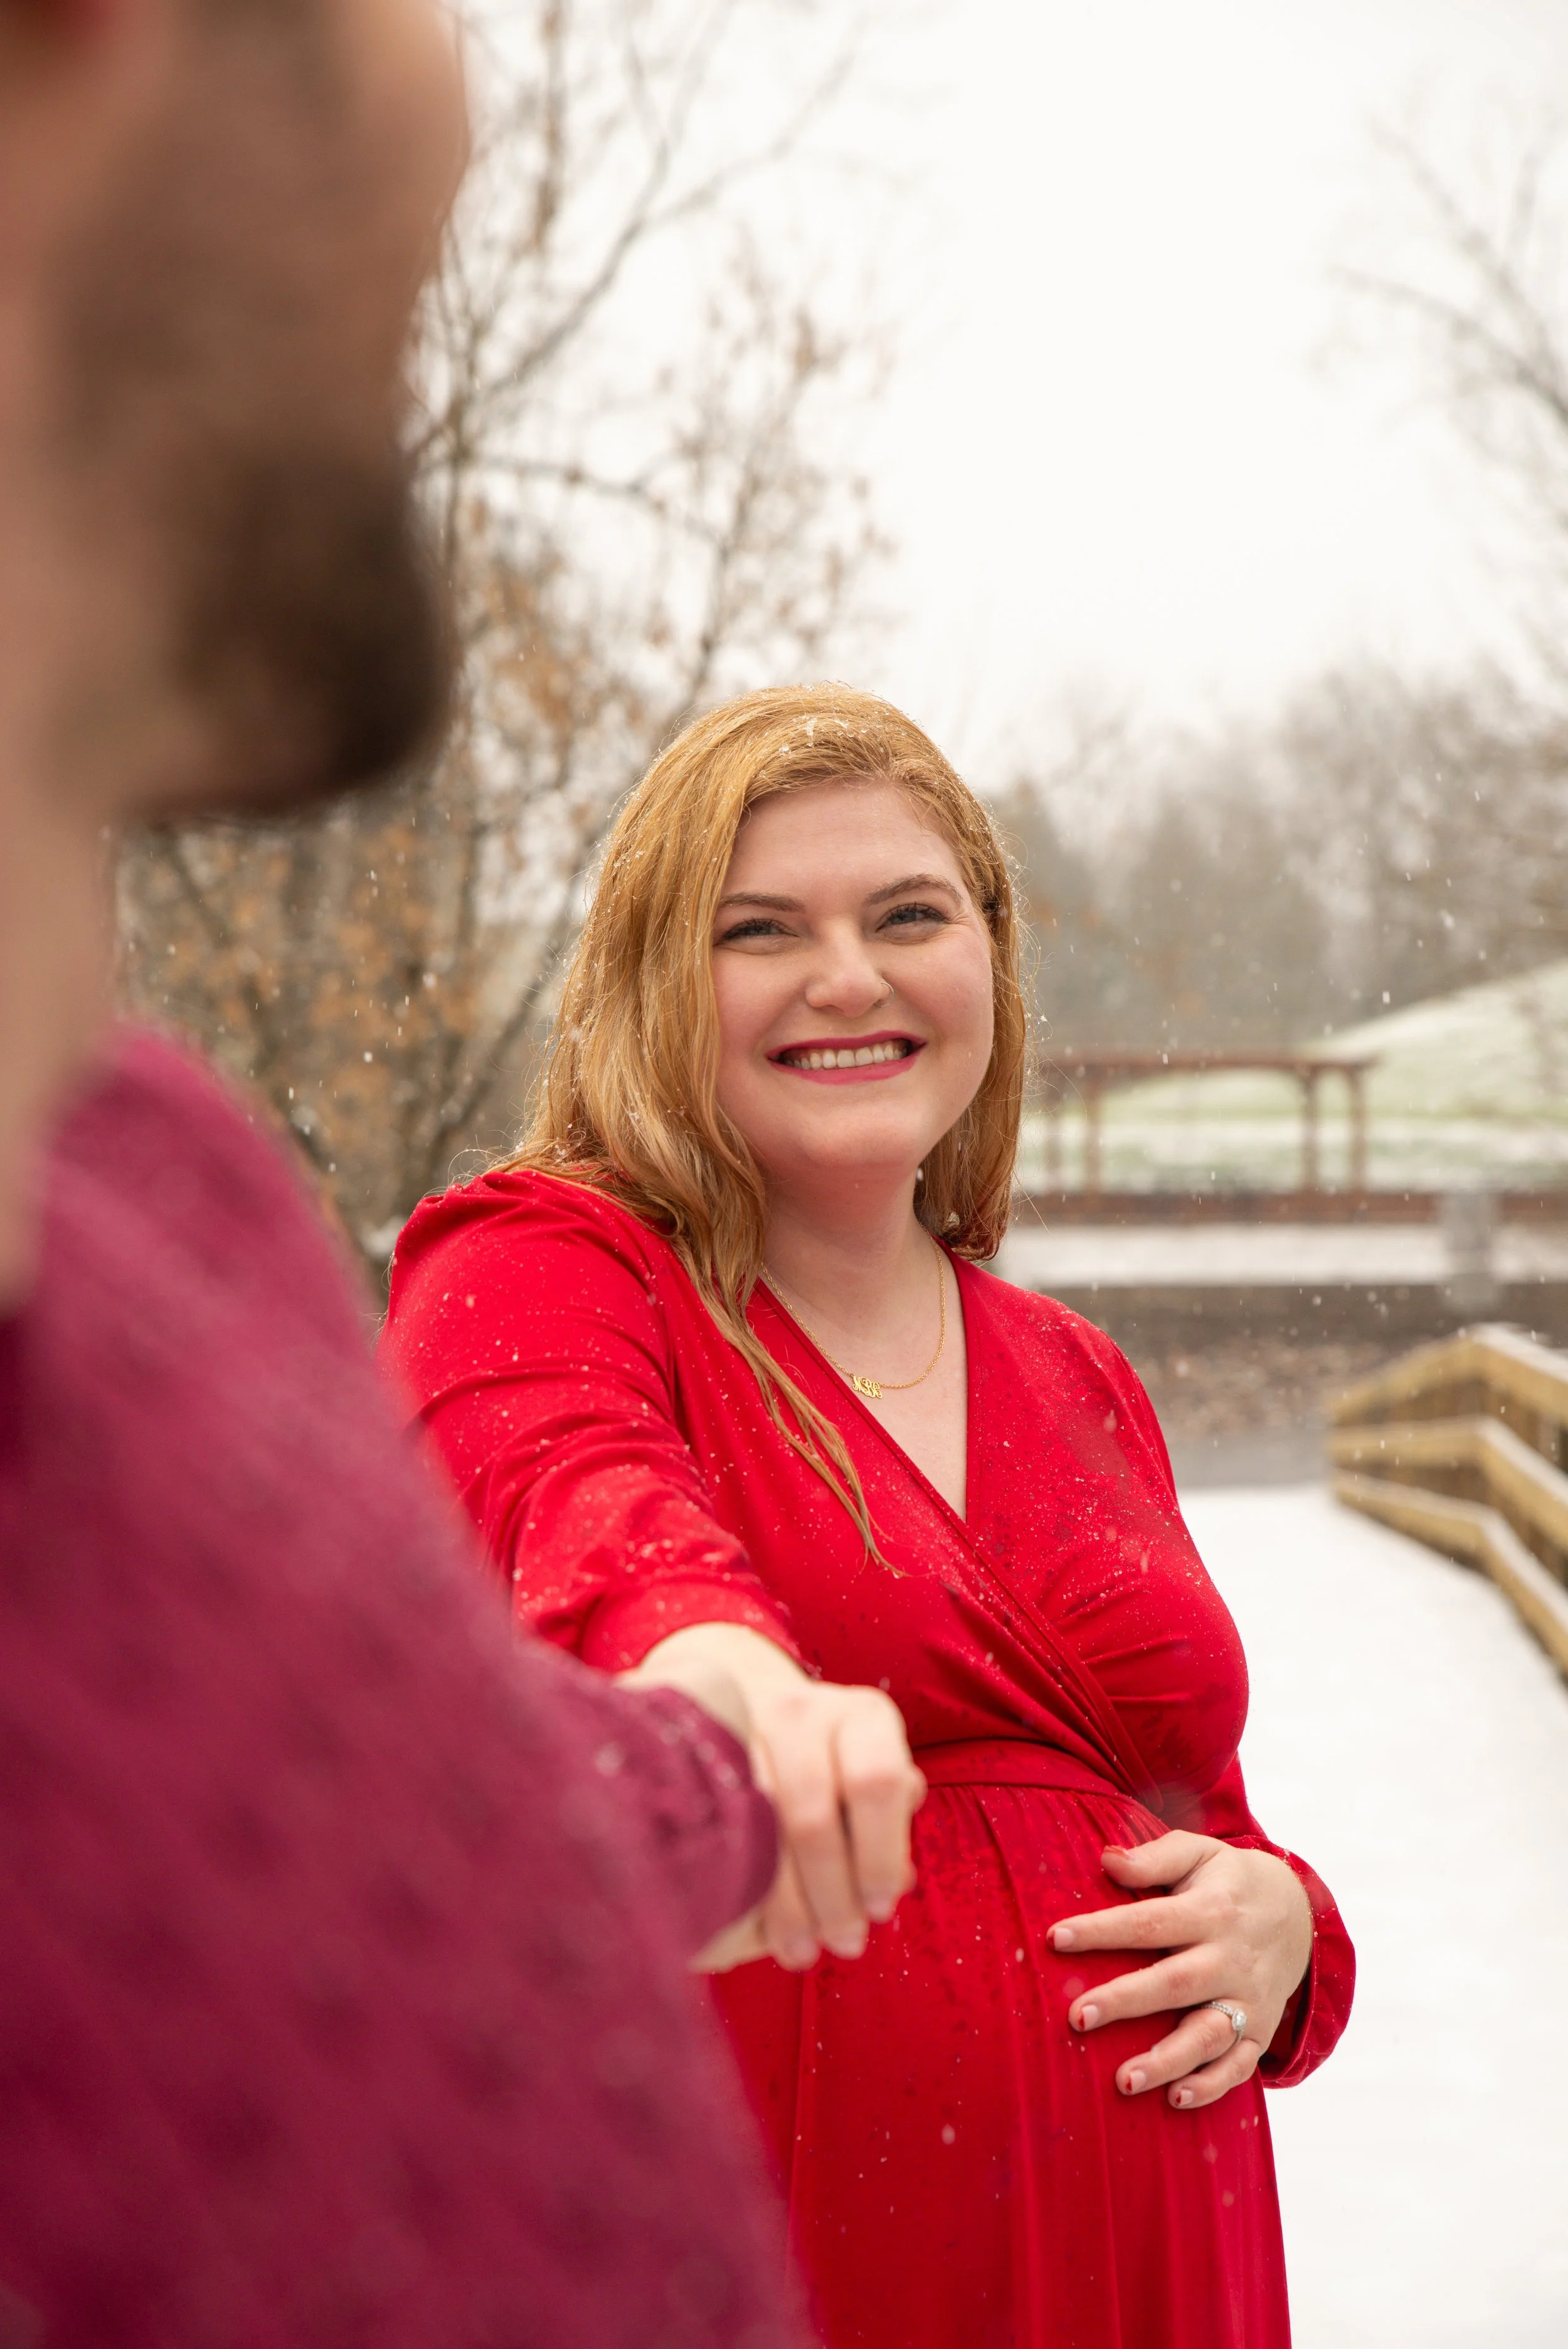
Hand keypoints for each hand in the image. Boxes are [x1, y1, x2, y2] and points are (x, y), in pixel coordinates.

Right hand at [622, 1623, 924, 1974]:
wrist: (750, 1695)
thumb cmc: (831, 1756)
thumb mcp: (875, 1771)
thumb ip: (890, 1820)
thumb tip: (899, 1882)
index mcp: (862, 1718)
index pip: (877, 1784)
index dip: (879, 1855)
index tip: (879, 1908)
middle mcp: (802, 1714)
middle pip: (814, 1819)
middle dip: (831, 1896)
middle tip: (844, 1942)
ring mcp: (744, 1731)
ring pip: (760, 1832)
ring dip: (786, 1907)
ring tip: (803, 1950)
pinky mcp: (700, 1756)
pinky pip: (718, 1832)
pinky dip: (743, 1888)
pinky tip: (756, 1925)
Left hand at [1049, 1832, 1312, 2110]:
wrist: (1300, 1913)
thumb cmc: (1228, 1881)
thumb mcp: (1199, 1853)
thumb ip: (1154, 1857)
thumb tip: (1106, 1860)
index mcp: (1211, 1910)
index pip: (1150, 1921)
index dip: (1103, 1930)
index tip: (1056, 1938)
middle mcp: (1231, 1958)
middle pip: (1175, 1982)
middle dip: (1126, 2002)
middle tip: (1077, 2017)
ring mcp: (1249, 1999)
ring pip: (1208, 2034)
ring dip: (1166, 2059)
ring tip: (1123, 2080)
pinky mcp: (1261, 2030)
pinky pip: (1240, 2065)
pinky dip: (1211, 2086)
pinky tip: (1176, 2099)